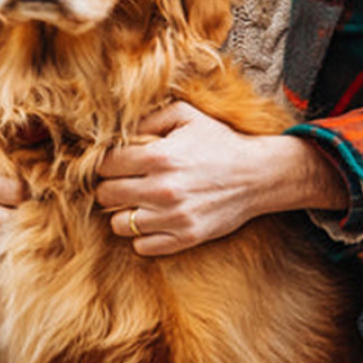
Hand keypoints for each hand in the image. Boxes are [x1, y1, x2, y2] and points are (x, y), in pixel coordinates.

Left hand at [97, 101, 347, 256]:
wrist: (258, 175)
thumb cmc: (220, 142)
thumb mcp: (186, 116)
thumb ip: (148, 118)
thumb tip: (116, 130)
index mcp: (158, 156)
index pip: (105, 165)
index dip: (108, 162)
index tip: (118, 163)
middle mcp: (162, 189)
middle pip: (106, 195)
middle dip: (112, 186)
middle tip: (126, 182)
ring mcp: (173, 217)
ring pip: (118, 224)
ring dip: (125, 213)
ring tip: (139, 202)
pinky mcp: (185, 237)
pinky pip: (142, 246)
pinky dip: (143, 235)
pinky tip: (155, 220)